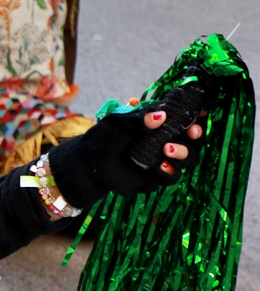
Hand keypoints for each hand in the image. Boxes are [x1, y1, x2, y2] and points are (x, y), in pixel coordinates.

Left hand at [47, 85, 208, 208]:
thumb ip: (137, 119)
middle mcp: (165, 141)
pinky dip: (169, 171)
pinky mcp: (156, 178)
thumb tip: (160, 116)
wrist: (88, 165)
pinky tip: (162, 166)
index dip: (196, 115)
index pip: (184, 118)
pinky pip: (171, 177)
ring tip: (168, 149)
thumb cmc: (103, 139)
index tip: (201, 112)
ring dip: (183, 152)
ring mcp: (162, 160)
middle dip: (196, 135)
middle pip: (193, 138)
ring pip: (186, 157)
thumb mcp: (116, 123)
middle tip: (192, 131)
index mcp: (159, 124)